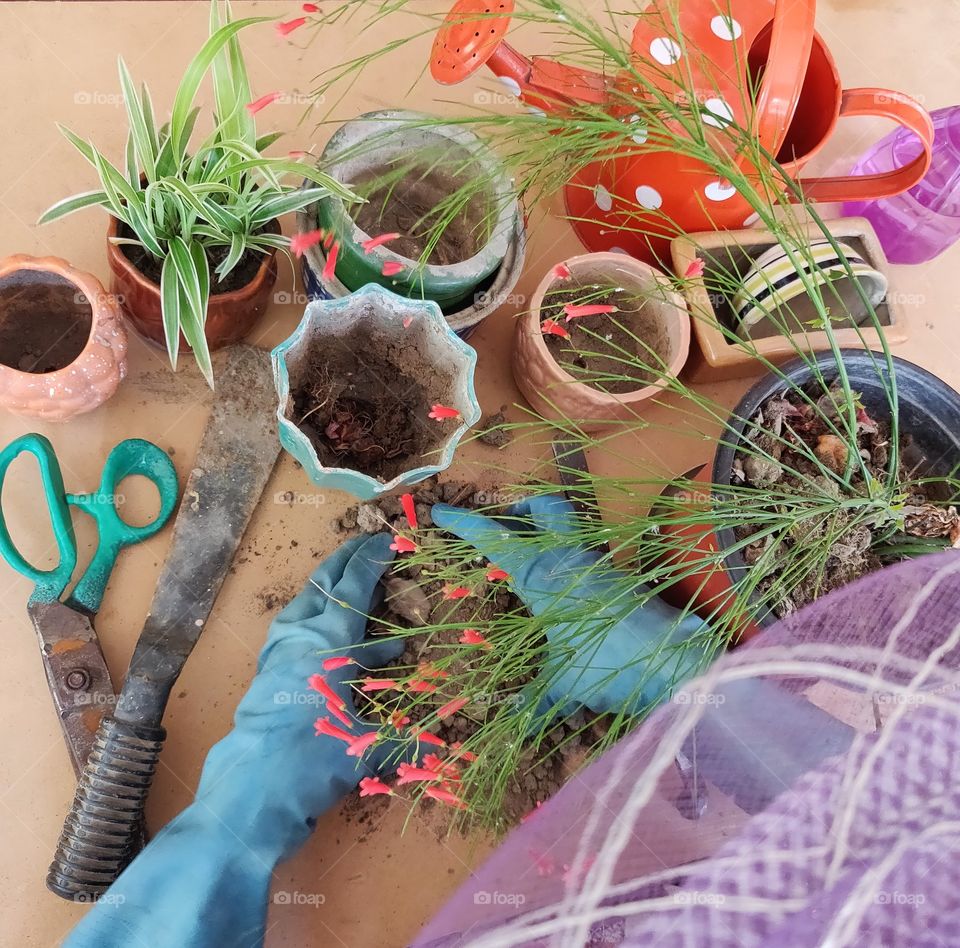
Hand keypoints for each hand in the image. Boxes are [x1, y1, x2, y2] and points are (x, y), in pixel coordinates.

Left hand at [66, 533, 399, 947]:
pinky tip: (330, 640)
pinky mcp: (266, 674)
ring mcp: (278, 653)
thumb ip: (406, 737)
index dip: (372, 560)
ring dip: (327, 590)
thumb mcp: (369, 745)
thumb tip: (443, 747)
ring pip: (304, 604)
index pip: (354, 585)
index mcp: (329, 640)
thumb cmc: (314, 760)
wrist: (251, 792)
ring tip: (348, 587)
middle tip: (366, 546)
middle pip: (324, 584)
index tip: (387, 541)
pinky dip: (315, 622)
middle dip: (346, 561)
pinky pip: (294, 631)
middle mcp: (300, 636)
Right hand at [432, 496, 710, 720]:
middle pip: (546, 508)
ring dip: (552, 535)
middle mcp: (570, 558)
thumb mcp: (562, 683)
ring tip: (533, 560)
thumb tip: (513, 724)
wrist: (673, 660)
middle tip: (507, 525)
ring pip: (572, 530)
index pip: (496, 538)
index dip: (467, 523)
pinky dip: (574, 564)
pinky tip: (567, 592)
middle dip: (524, 509)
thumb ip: (536, 699)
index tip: (442, 512)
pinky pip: (591, 559)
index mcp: (542, 573)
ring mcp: (600, 565)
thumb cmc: (606, 662)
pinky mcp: (623, 579)